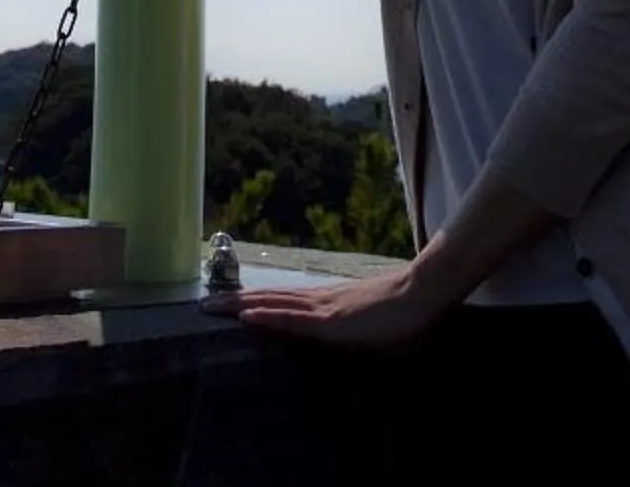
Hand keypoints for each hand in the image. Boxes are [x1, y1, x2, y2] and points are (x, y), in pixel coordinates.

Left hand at [201, 267, 449, 349]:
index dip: (256, 301)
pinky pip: (293, 319)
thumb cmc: (407, 311)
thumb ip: (355, 328)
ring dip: (240, 306)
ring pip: (273, 305)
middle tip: (204, 305)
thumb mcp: (373, 323)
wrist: (425, 292)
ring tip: (211, 307)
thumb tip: (346, 337)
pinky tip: (246, 316)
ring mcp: (324, 309)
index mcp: (329, 302)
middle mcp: (320, 300)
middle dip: (236, 302)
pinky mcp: (331, 321)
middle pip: (270, 299)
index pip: (284, 301)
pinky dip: (267, 317)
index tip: (230, 304)